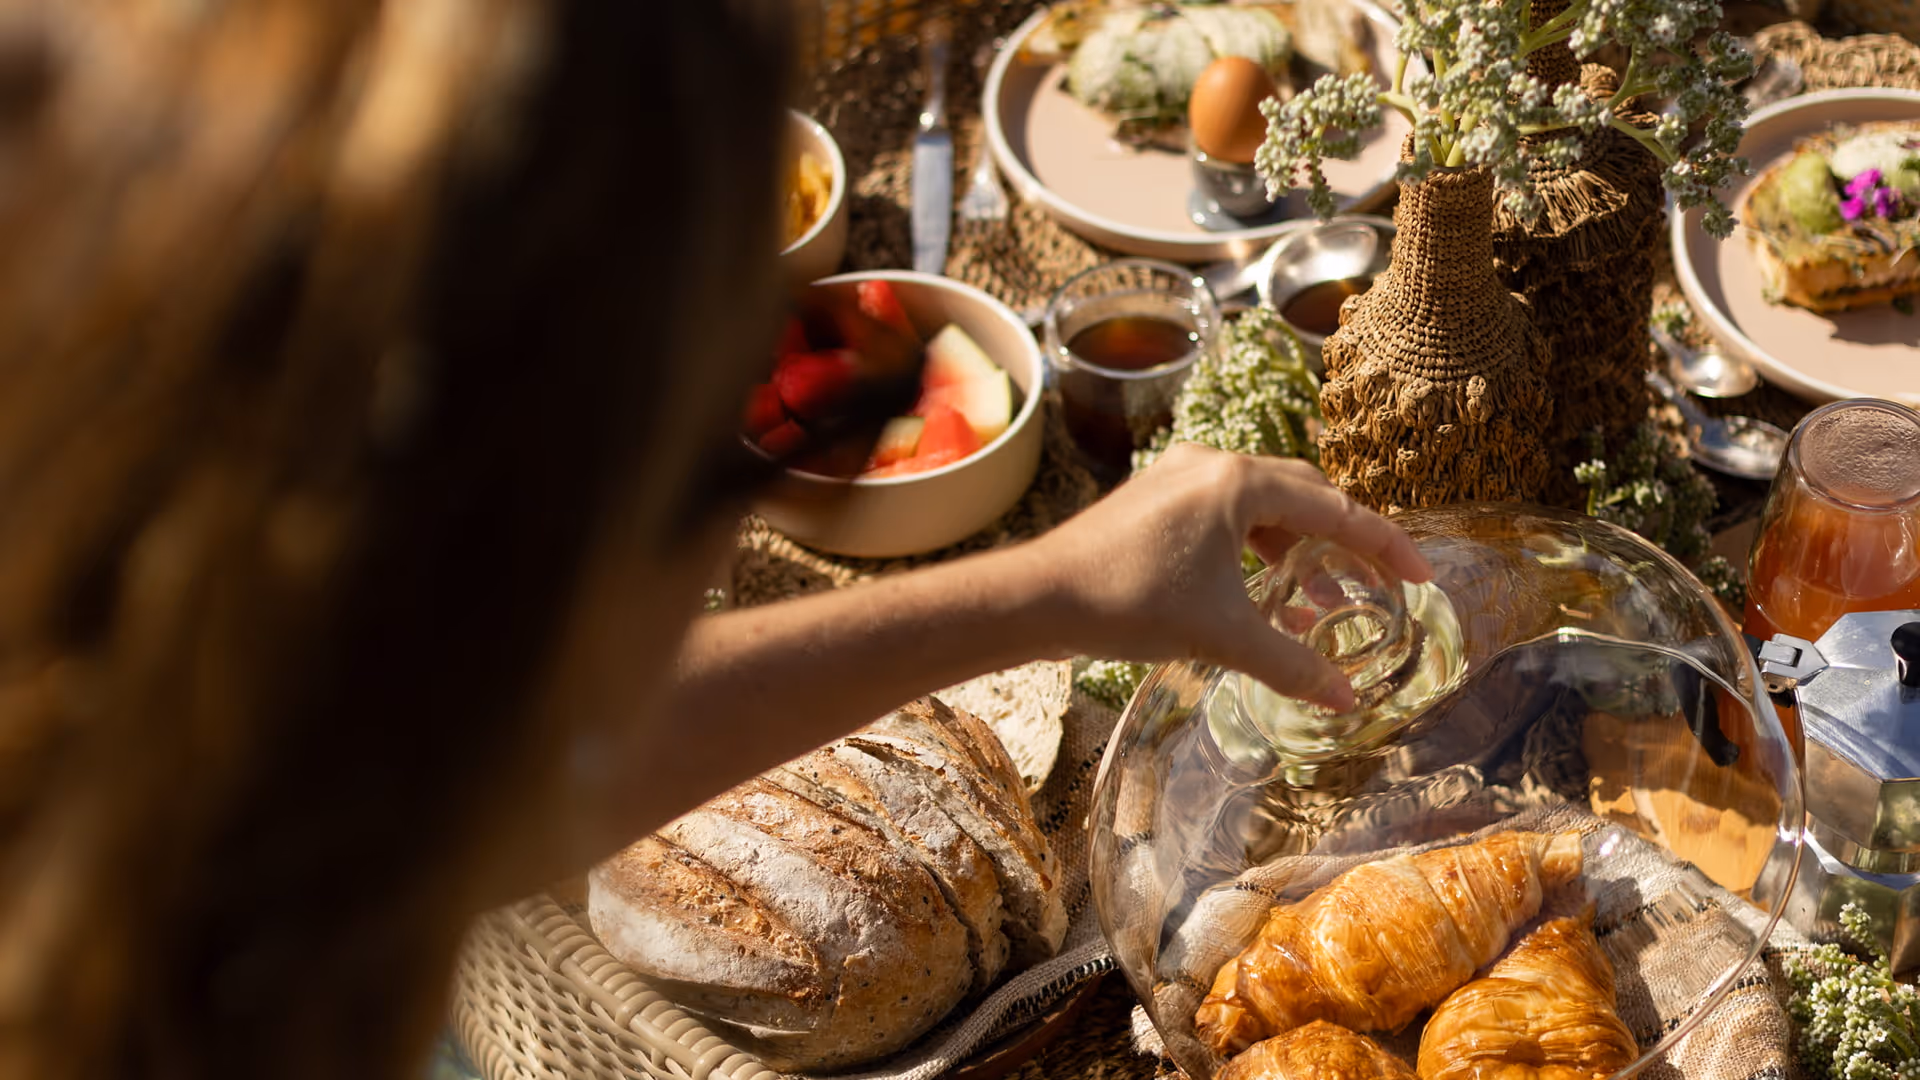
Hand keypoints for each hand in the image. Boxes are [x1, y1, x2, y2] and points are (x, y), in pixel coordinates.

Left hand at [1025, 444, 1432, 710]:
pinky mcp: (1154, 497)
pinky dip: (1256, 545)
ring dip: (1297, 546)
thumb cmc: (1129, 603)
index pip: (1335, 508)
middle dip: (1345, 539)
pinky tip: (1262, 589)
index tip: (1420, 575)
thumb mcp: (1222, 636)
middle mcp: (1212, 465)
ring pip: (1262, 503)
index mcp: (1238, 483)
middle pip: (1304, 494)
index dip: (1384, 545)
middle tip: (1378, 580)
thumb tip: (1345, 700)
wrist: (1039, 596)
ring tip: (1321, 598)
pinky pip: (1226, 513)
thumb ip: (1292, 664)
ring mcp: (1179, 477)